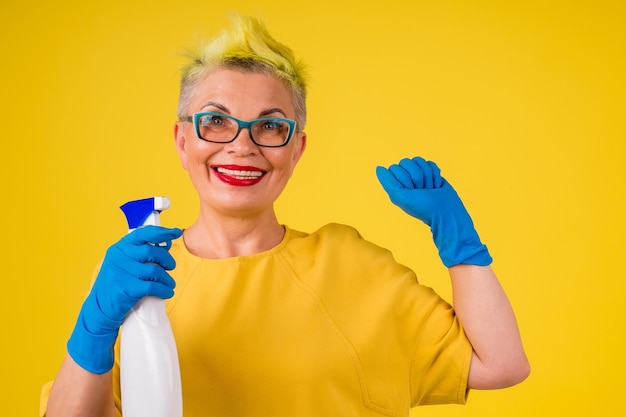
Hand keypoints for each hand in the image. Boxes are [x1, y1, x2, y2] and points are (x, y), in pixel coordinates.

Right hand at [67, 225, 182, 373]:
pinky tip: (166, 292)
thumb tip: (166, 244)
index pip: (143, 234)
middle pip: (152, 252)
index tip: (176, 232)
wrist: (99, 309)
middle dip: (167, 259)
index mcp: (119, 248)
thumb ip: (142, 253)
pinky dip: (164, 290)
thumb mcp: (124, 264)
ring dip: (167, 278)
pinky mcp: (126, 289)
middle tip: (170, 267)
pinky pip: (153, 287)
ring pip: (155, 271)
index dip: (162, 232)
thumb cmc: (116, 284)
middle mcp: (118, 257)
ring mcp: (121, 273)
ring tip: (169, 284)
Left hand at [376, 156, 491, 266]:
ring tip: (429, 188)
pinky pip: (431, 163)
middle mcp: (406, 178)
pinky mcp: (431, 172)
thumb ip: (388, 183)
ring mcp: (419, 174)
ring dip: (427, 176)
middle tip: (421, 190)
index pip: (395, 167)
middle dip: (417, 177)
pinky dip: (435, 174)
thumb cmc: (422, 207)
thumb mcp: (401, 197)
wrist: (445, 211)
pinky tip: (436, 185)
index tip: (411, 191)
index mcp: (396, 184)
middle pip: (407, 161)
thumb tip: (379, 167)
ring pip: (419, 161)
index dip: (404, 179)